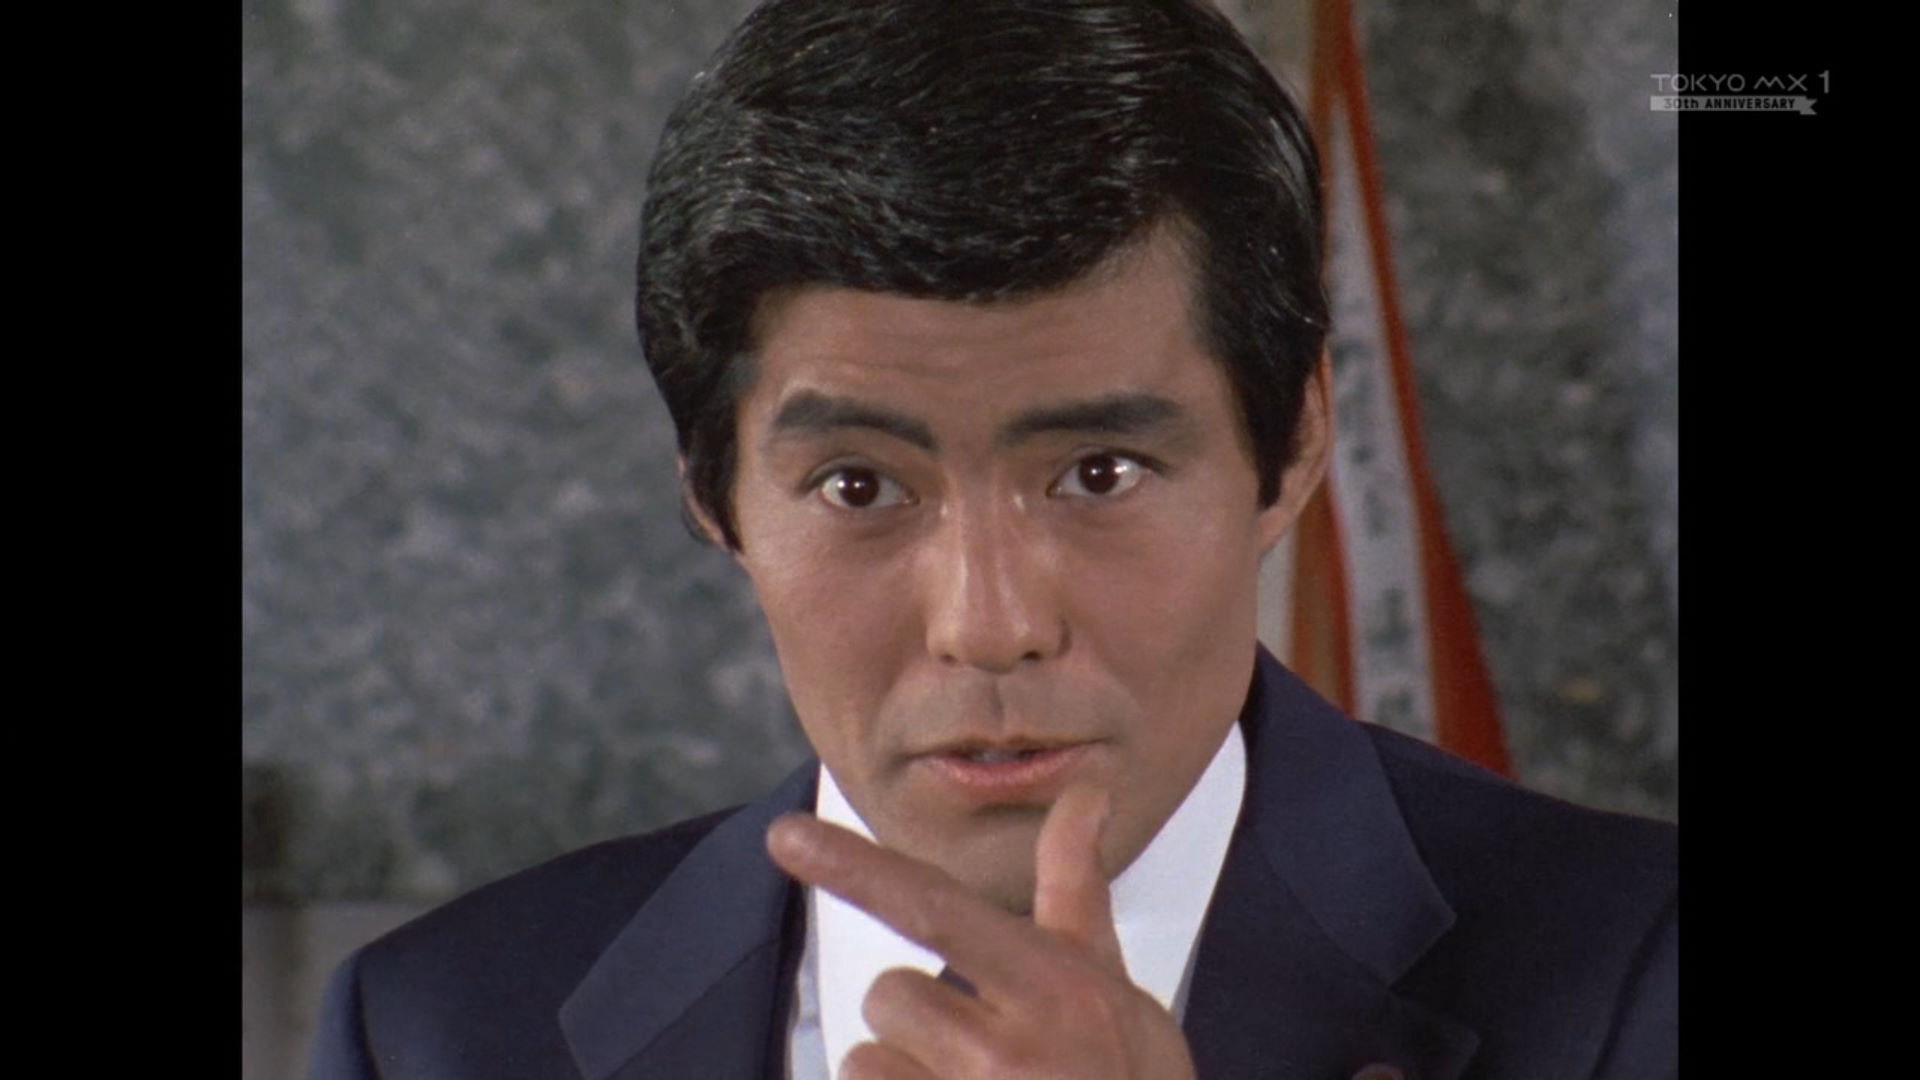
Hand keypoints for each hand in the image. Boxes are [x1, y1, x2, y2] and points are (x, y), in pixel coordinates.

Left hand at [766, 786, 1198, 1079]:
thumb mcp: (1116, 991)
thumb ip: (1075, 892)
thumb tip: (1085, 795)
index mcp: (1052, 989)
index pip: (933, 906)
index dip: (853, 866)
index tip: (787, 836)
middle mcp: (1007, 1052)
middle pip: (888, 996)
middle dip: (917, 1023)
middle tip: (987, 1060)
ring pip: (865, 1065)